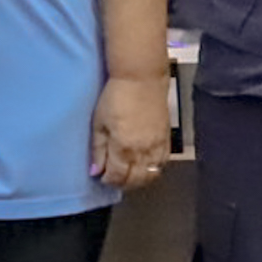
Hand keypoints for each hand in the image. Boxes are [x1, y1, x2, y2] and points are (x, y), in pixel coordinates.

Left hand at [90, 72, 173, 190]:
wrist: (141, 78)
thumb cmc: (117, 96)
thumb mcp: (99, 122)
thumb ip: (98, 149)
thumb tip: (95, 171)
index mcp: (123, 147)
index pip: (117, 177)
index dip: (108, 180)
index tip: (102, 176)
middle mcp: (142, 151)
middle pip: (135, 180)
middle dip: (122, 183)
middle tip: (114, 177)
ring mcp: (157, 146)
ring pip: (151, 176)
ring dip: (138, 179)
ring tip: (128, 173)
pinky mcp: (166, 139)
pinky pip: (163, 164)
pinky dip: (153, 169)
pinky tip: (145, 165)